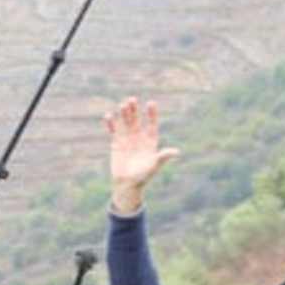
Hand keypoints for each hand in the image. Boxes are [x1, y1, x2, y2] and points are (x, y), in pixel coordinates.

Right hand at [105, 96, 177, 214]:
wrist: (127, 185)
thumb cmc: (143, 177)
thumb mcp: (154, 166)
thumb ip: (163, 157)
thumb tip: (176, 152)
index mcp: (150, 141)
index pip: (152, 124)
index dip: (152, 114)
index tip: (151, 103)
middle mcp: (139, 137)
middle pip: (137, 120)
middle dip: (134, 110)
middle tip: (132, 99)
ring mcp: (128, 139)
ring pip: (125, 122)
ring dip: (124, 114)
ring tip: (122, 105)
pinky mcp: (117, 143)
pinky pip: (113, 131)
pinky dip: (111, 124)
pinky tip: (108, 116)